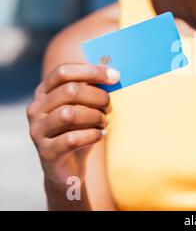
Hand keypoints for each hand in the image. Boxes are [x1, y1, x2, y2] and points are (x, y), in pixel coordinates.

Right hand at [27, 64, 119, 186]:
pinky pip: (72, 139)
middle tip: (109, 107)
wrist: (69, 168)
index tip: (116, 76)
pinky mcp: (46, 152)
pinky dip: (92, 135)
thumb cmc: (80, 130)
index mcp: (44, 92)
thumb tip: (113, 72)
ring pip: (69, 114)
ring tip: (104, 122)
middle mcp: (36, 109)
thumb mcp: (86, 107)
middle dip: (97, 97)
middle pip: (70, 91)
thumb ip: (93, 88)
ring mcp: (37, 131)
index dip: (91, 71)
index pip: (63, 72)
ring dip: (95, 117)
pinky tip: (100, 135)